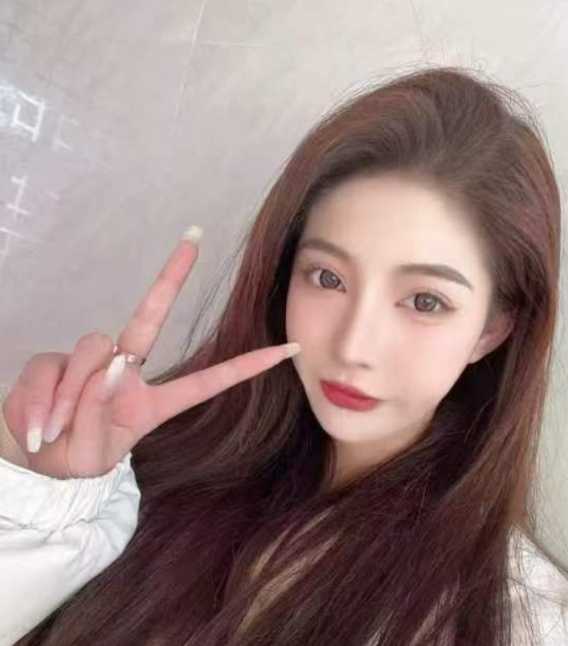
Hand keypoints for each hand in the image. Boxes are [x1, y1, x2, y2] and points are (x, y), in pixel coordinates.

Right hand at [1, 230, 299, 478]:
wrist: (39, 461)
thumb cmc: (79, 455)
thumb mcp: (92, 453)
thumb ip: (98, 411)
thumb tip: (109, 365)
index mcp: (154, 401)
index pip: (206, 380)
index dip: (245, 367)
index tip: (287, 348)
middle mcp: (126, 371)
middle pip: (149, 317)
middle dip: (171, 277)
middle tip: (194, 238)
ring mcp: (92, 362)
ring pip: (92, 350)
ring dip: (71, 395)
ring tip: (55, 429)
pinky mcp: (55, 359)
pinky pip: (50, 367)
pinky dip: (39, 399)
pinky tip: (38, 424)